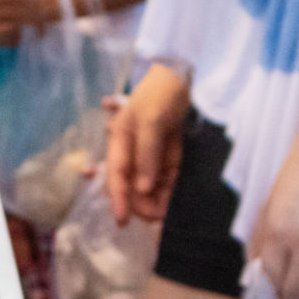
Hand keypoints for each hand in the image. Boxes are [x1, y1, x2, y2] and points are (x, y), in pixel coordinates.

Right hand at [104, 64, 190, 224]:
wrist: (182, 78)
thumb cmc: (160, 94)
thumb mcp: (151, 121)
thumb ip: (147, 155)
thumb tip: (143, 187)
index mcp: (120, 142)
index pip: (116, 176)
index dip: (118, 198)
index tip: (121, 220)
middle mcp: (132, 152)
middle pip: (130, 185)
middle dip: (140, 205)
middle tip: (154, 221)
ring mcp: (150, 155)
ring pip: (148, 187)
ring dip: (155, 202)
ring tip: (165, 217)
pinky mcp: (167, 157)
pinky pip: (166, 180)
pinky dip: (168, 193)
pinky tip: (172, 204)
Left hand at [249, 124, 298, 298]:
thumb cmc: (298, 174)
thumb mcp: (268, 207)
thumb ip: (263, 242)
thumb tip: (262, 274)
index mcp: (276, 232)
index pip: (270, 280)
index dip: (272, 286)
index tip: (278, 283)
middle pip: (296, 293)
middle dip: (293, 296)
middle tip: (296, 287)